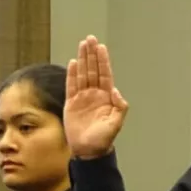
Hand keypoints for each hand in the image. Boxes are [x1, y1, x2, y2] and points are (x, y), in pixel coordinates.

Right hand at [64, 35, 127, 159]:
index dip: (103, 60)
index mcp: (106, 97)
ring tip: (82, 45)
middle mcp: (94, 94)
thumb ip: (120, 107)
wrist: (88, 150)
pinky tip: (72, 63)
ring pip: (82, 74)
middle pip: (92, 70)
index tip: (101, 47)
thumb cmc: (103, 139)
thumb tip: (116, 91)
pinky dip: (71, 74)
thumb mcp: (116, 123)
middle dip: (91, 54)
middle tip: (90, 39)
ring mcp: (82, 98)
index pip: (104, 74)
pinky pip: (71, 85)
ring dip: (82, 60)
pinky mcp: (71, 103)